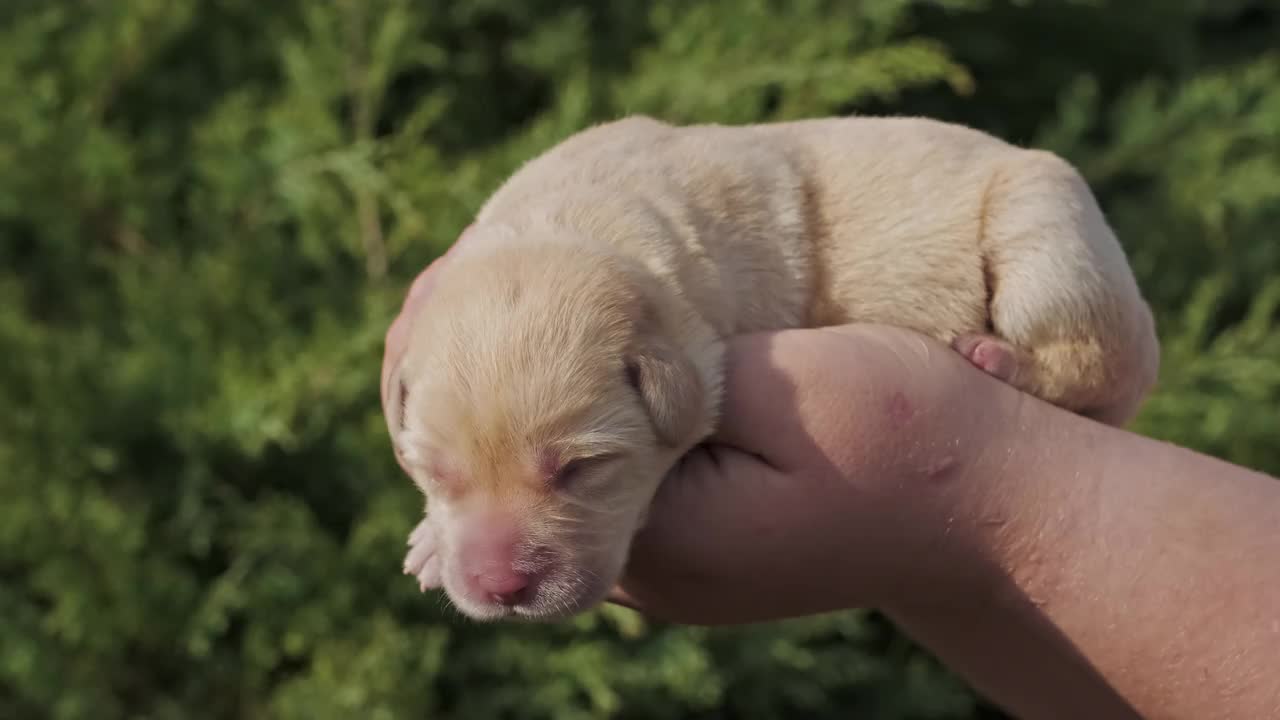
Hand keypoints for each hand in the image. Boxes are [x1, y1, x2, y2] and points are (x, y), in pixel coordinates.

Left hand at [381, 234, 1027, 620]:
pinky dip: (606, 464)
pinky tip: (582, 426)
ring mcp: (691, 580)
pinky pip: (633, 507)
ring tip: (492, 392)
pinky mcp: (719, 563)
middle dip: (514, 433)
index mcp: (662, 538)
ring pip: (591, 502)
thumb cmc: (902, 437)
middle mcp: (662, 577)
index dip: (494, 402)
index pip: (536, 477)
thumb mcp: (775, 383)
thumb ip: (665, 382)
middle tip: (443, 357)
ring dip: (560, 449)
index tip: (440, 346)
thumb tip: (587, 377)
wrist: (994, 511)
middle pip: (552, 498)